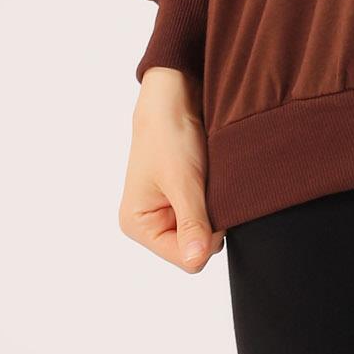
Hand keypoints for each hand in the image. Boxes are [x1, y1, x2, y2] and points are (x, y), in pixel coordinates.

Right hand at [119, 68, 223, 270]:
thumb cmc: (169, 133)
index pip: (184, 258)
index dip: (205, 238)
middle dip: (210, 222)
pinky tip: (212, 176)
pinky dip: (215, 197)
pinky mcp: (184, 194)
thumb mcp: (182, 181)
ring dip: (214, 207)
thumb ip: (191, 223)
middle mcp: (151, 222)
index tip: (212, 206)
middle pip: (195, 246)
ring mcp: (168, 208)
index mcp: (138, 225)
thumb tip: (196, 261)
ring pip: (205, 228)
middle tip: (210, 187)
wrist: (175, 92)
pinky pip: (208, 210)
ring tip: (209, 178)